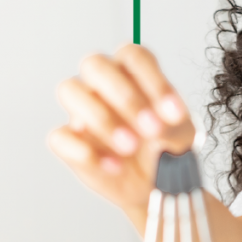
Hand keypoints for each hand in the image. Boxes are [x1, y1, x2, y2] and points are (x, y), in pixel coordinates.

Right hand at [45, 44, 195, 217]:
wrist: (153, 185)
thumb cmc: (165, 148)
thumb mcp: (181, 136)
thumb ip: (172, 125)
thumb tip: (158, 122)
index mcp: (132, 72)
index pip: (133, 56)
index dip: (154, 81)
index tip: (174, 114)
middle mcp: (102, 84)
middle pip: (95, 64)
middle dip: (124, 96)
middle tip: (151, 128)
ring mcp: (82, 110)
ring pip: (69, 90)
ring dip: (101, 119)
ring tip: (130, 147)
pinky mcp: (69, 141)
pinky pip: (60, 137)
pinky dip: (85, 152)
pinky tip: (114, 166)